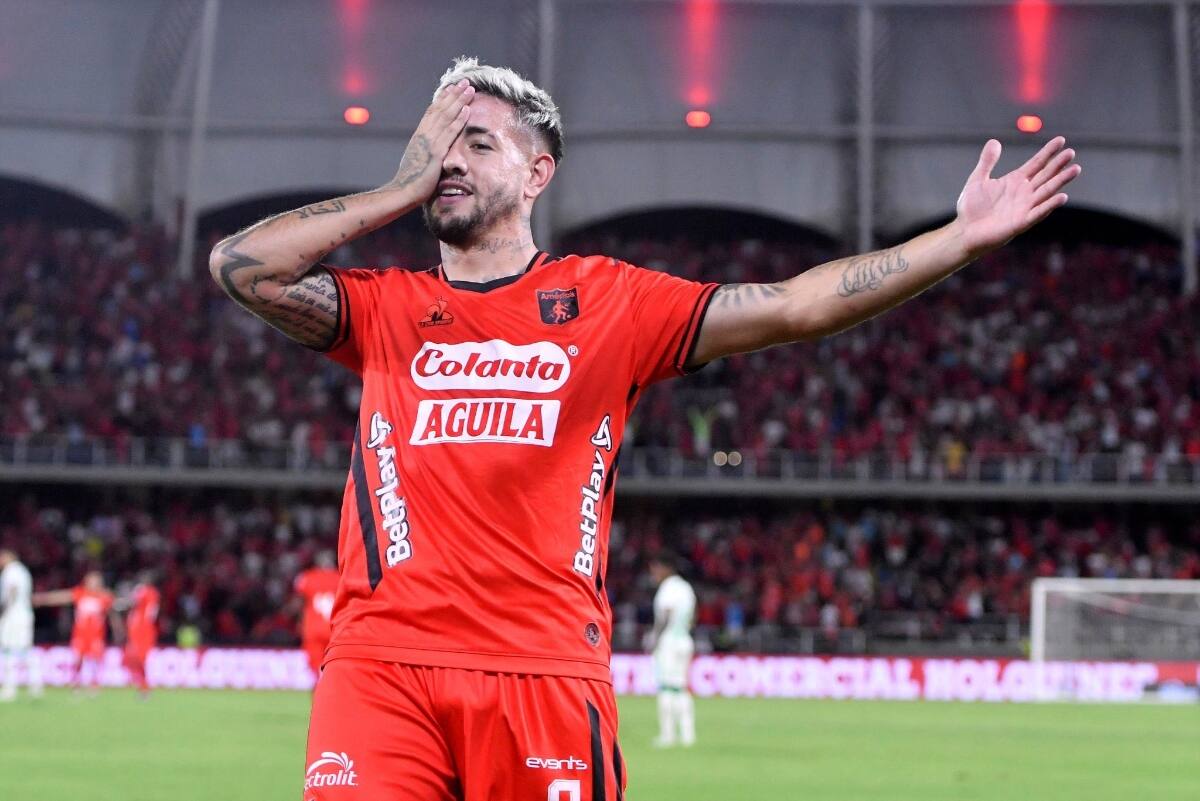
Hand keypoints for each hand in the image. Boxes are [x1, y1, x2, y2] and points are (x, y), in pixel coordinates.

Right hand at [384, 79, 474, 199]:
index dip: (443, 99)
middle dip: (453, 94)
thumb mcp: (418, 161)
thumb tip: (431, 150)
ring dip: (459, 101)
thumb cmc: (410, 181)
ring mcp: (429, 142)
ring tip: (470, 89)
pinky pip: (449, 133)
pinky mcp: (436, 153)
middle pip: (440, 109)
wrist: (402, 192)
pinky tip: (467, 110)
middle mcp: (423, 135)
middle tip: (465, 82)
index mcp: (419, 136)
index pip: (432, 112)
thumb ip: (426, 152)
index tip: (452, 89)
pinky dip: (458, 120)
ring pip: (446, 116)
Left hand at [954, 136, 1081, 257]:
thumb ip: (987, 162)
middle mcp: (1024, 193)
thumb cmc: (971, 208)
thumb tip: (994, 141)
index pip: (1036, 163)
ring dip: (1061, 181)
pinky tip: (1062, 197)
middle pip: (1046, 175)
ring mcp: (1025, 207)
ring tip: (1075, 169)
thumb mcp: (977, 180)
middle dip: (1058, 164)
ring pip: (1047, 191)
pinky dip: (1050, 205)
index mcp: (1015, 181)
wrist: (964, 231)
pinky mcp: (1021, 222)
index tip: (1061, 140)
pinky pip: (1038, 213)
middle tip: (1071, 152)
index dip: (1048, 152)